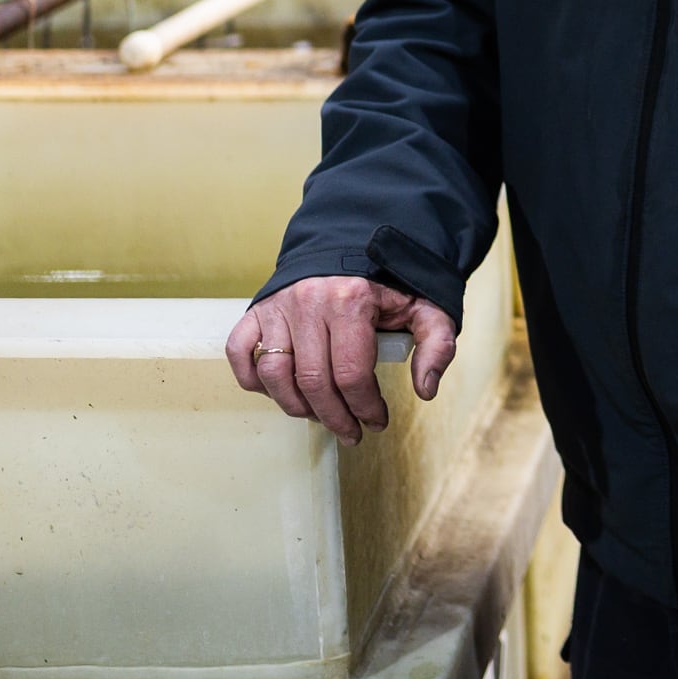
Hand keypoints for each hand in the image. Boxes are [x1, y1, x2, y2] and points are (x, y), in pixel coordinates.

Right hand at [226, 275, 455, 444]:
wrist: (351, 245)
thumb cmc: (387, 285)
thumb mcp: (425, 307)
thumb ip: (436, 344)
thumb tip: (426, 390)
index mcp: (352, 301)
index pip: (352, 374)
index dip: (366, 408)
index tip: (376, 423)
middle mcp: (309, 302)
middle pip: (314, 382)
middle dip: (335, 418)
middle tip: (351, 433)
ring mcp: (279, 306)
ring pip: (275, 374)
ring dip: (296, 407)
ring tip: (319, 416)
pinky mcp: (258, 309)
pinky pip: (241, 352)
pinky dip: (252, 380)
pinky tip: (278, 393)